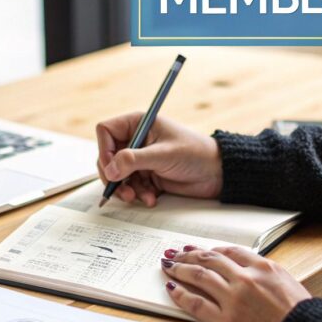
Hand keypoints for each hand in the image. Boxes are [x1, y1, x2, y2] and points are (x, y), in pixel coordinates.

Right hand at [96, 112, 222, 204]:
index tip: (111, 168)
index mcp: (138, 124)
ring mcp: (140, 158)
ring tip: (138, 197)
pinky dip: (137, 194)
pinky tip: (151, 198)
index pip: (106, 131)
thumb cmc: (196, 154)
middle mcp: (136, 140)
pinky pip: (130, 186)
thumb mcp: (163, 155)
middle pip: (107, 156)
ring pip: (117, 175)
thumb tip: (109, 170)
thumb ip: (134, 161)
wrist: (217, 173)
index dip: (104, 150)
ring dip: (125, 189)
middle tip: (121, 190)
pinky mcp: (146, 175)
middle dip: (113, 176)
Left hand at [160, 246, 311, 321]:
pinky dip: (180, 293)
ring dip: (180, 268)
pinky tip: (171, 288)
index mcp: (264, 268)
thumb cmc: (304, 319)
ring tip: (169, 266)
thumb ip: (270, 278)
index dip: (212, 249)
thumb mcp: (290, 286)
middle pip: (210, 260)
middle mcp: (246, 279)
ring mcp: (233, 299)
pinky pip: (195, 303)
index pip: (231, 251)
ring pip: (198, 276)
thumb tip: (256, 276)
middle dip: (190, 255)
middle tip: (177, 253)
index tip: (202, 249)